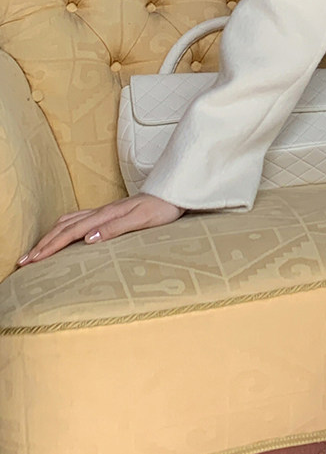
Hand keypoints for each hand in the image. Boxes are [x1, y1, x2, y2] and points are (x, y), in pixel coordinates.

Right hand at [17, 194, 184, 265]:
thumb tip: (87, 239)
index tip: (32, 260)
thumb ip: (115, 229)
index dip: (49, 247)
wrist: (175, 193)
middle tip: (24, 260)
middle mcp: (101, 211)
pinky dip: (63, 228)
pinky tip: (62, 233)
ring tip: (36, 250)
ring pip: (68, 221)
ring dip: (49, 236)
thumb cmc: (161, 209)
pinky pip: (78, 219)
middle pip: (63, 227)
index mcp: (105, 215)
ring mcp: (104, 211)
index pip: (70, 233)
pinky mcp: (109, 212)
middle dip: (42, 244)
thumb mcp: (141, 221)